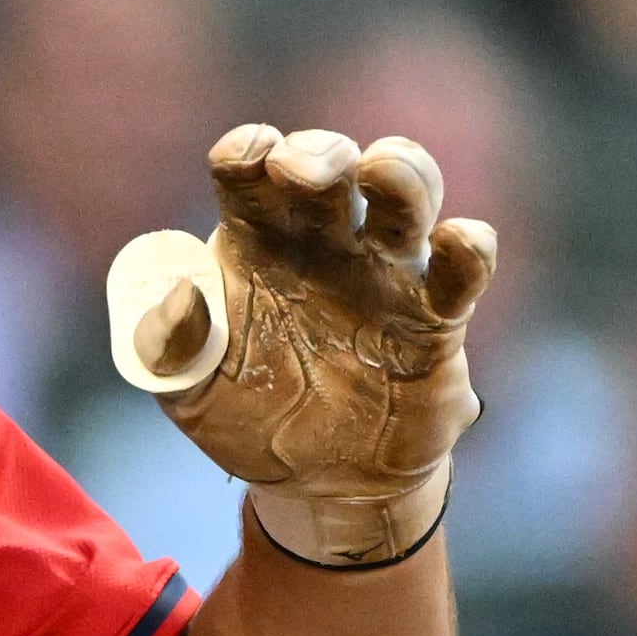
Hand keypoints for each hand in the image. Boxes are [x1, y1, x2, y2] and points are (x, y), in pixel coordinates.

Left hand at [106, 124, 493, 566]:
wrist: (318, 484)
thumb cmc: (247, 416)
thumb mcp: (188, 389)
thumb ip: (167, 345)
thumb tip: (178, 296)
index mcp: (254, 240)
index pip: (248, 172)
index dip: (247, 151)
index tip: (246, 157)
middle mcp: (322, 241)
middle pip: (329, 165)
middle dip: (320, 151)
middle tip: (301, 169)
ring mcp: (383, 272)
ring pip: (405, 193)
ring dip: (401, 169)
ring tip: (379, 170)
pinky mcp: (434, 318)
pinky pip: (461, 270)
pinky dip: (469, 247)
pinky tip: (459, 241)